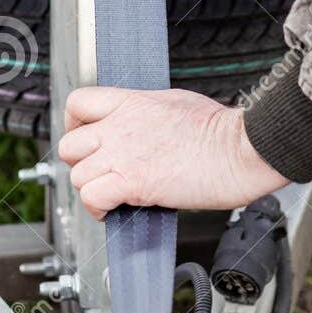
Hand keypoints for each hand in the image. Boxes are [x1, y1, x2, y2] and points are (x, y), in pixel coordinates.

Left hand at [59, 87, 286, 218]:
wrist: (241, 149)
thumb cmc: (222, 130)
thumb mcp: (176, 102)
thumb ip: (147, 113)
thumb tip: (141, 126)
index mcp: (131, 102)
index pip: (78, 103)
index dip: (74, 124)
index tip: (84, 137)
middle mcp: (120, 126)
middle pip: (70, 145)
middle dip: (81, 164)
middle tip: (100, 173)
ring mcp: (123, 153)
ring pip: (78, 176)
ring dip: (92, 190)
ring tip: (112, 196)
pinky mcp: (132, 182)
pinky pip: (92, 197)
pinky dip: (98, 209)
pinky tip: (115, 210)